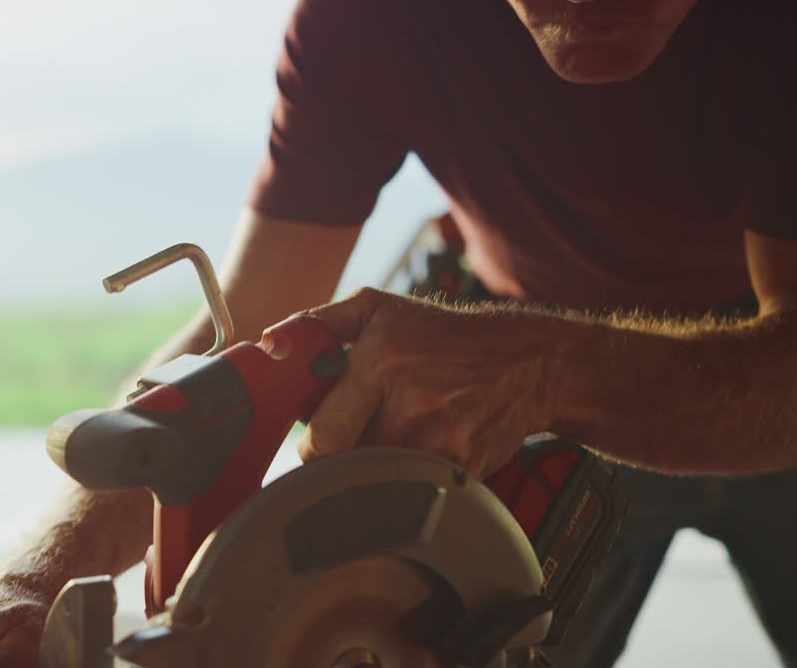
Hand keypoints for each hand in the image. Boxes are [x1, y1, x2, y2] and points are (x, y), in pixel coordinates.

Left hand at [299, 288, 564, 476]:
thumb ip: (321, 323)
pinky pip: (415, 487)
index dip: (312, 445)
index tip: (318, 438)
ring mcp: (439, 442)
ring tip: (392, 438)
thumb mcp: (379, 310)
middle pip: (346, 465)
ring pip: (377, 479)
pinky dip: (411, 477)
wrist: (524, 362)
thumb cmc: (440, 336)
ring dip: (374, 468)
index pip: (321, 437)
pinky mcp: (463, 468)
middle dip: (341, 458)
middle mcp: (409, 406)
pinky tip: (423, 448)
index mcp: (380, 365)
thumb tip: (272, 341)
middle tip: (352, 439)